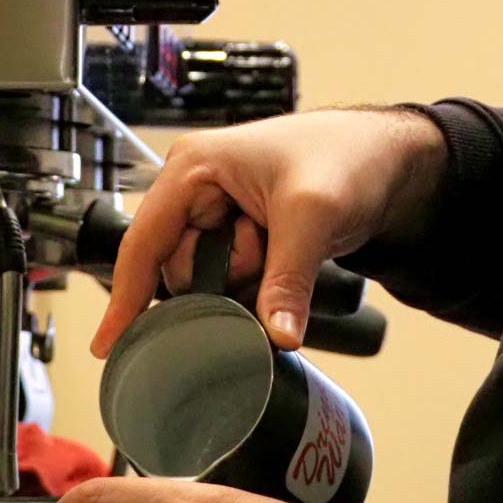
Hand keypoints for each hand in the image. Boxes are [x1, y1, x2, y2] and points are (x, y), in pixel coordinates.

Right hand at [91, 107, 446, 357]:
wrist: (392, 161)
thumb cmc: (349, 156)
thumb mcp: (314, 215)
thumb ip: (288, 278)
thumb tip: (276, 336)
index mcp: (194, 167)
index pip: (143, 242)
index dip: (126, 296)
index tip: (111, 346)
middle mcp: (196, 188)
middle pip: (178, 268)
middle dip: (222, 280)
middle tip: (267, 253)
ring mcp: (219, 212)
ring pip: (208, 281)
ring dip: (246, 282)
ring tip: (282, 246)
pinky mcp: (242, 234)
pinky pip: (233, 280)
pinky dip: (258, 283)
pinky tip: (284, 258)